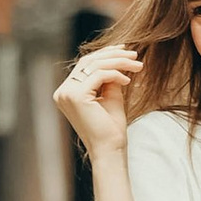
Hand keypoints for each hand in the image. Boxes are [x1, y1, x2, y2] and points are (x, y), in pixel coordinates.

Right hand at [54, 42, 139, 161]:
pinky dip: (116, 74)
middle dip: (114, 55)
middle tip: (135, 55)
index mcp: (67, 92)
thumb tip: (117, 57)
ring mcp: (67, 93)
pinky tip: (128, 81)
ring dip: (119, 62)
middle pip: (89, 61)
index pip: (85, 64)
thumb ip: (109, 77)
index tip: (126, 50)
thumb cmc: (111, 127)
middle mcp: (63, 92)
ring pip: (95, 65)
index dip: (105, 54)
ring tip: (138, 66)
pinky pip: (99, 75)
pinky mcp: (76, 96)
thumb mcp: (110, 95)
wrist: (110, 149)